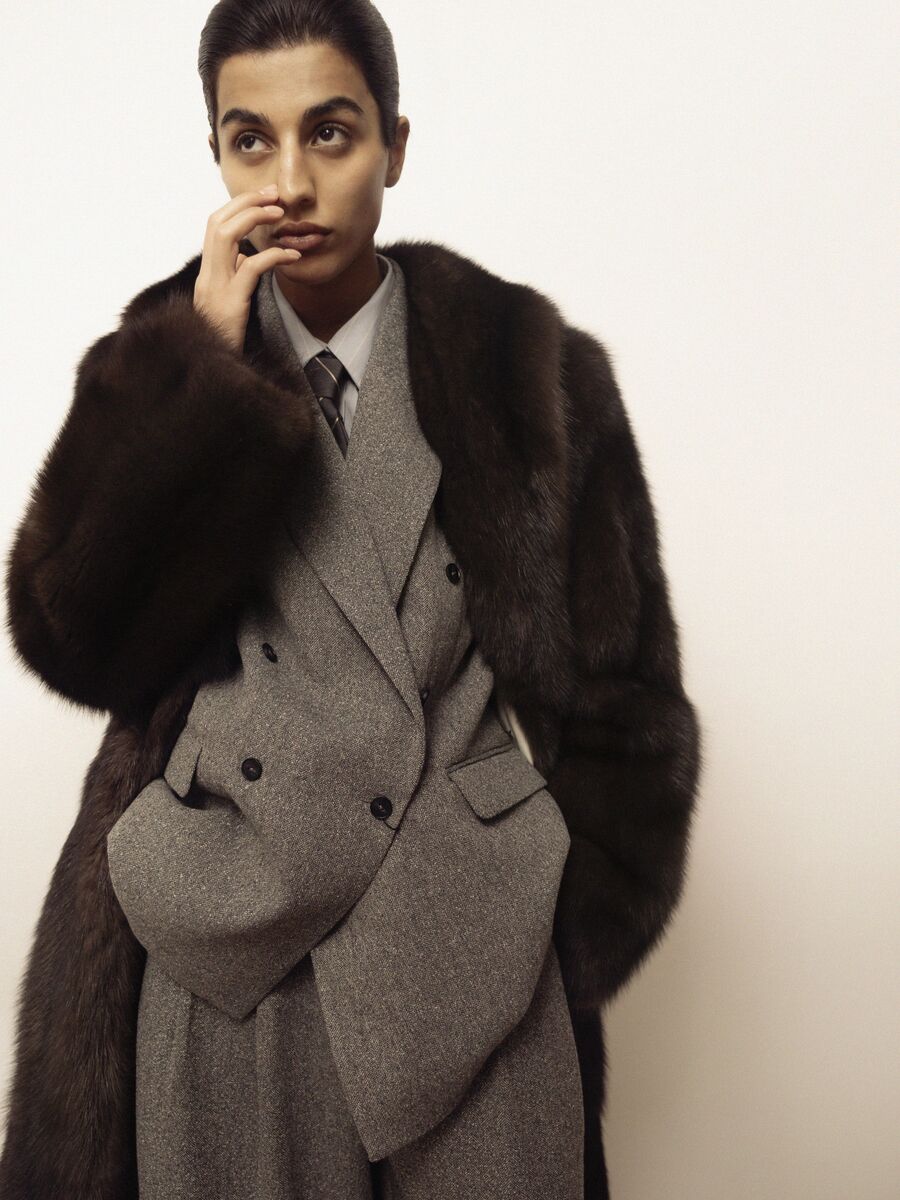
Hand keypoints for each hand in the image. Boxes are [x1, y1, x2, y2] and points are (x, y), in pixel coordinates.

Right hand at [193, 185, 300, 352]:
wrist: (216, 369)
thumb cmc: (227, 339)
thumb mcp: (230, 303)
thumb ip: (235, 276)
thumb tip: (245, 253)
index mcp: (207, 275)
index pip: (214, 226)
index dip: (237, 206)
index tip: (263, 197)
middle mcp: (206, 277)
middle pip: (216, 222)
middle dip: (245, 202)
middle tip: (274, 196)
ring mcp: (215, 288)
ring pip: (225, 235)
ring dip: (253, 219)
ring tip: (280, 215)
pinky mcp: (230, 303)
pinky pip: (250, 268)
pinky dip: (273, 256)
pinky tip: (292, 257)